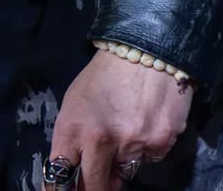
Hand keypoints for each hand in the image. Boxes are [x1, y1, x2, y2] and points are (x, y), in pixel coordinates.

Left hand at [47, 50, 190, 190]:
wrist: (150, 47)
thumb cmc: (106, 74)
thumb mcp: (76, 103)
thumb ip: (74, 139)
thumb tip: (81, 172)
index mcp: (73, 131)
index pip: (59, 179)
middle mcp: (101, 142)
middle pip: (94, 187)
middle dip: (97, 188)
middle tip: (104, 184)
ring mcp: (134, 143)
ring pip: (127, 171)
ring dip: (126, 160)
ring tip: (132, 132)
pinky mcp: (162, 139)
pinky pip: (153, 156)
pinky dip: (151, 146)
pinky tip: (151, 122)